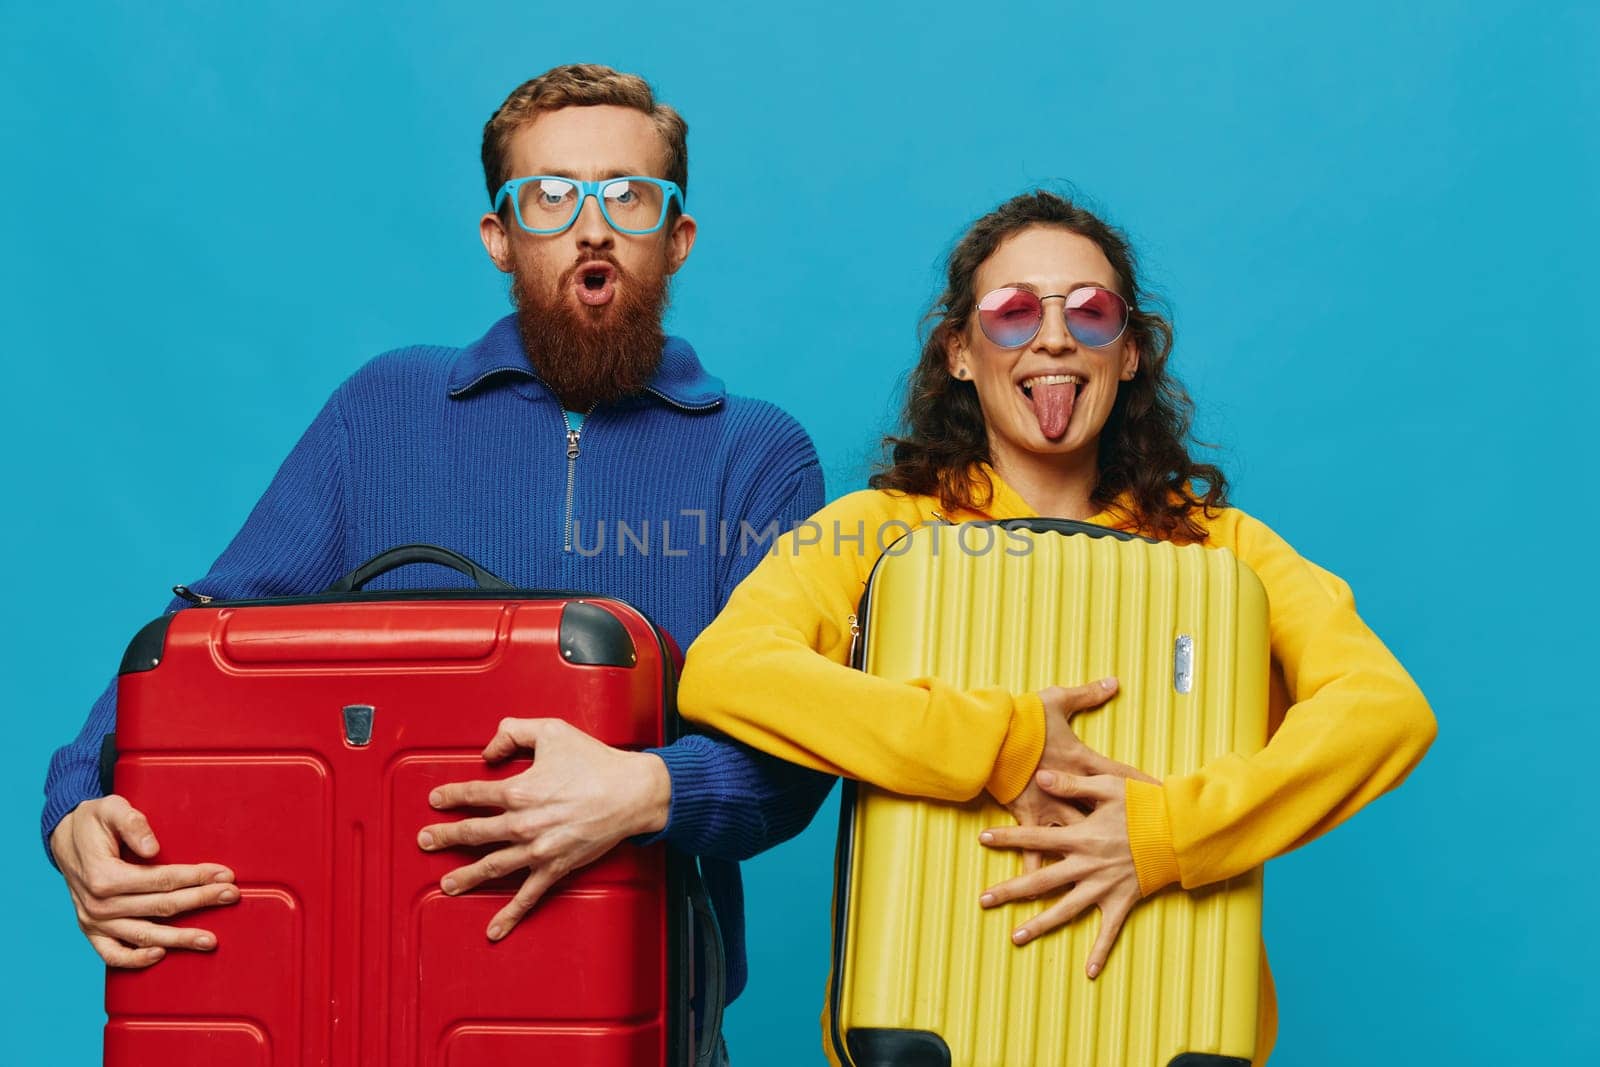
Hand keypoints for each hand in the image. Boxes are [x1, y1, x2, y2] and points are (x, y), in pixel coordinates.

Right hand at [49, 795, 237, 966]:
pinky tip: (161, 954)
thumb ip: (132, 824)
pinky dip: (136, 959)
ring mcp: (93, 921)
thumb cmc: (93, 822)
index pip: (161, 880)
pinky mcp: (91, 930)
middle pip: (161, 907)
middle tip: (232, 895)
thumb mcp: (110, 809)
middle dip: (200, 900)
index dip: (196, 877)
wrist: (64, 840)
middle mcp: (98, 904)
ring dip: (179, 939)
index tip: (225, 875)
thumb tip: (153, 848)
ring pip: (143, 935)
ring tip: (210, 940)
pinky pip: (112, 954)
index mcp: (104, 875)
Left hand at [418, 717, 671, 941]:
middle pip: (474, 832)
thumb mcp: (552, 731)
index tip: (436, 800)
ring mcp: (537, 850)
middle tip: (425, 841)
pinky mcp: (555, 868)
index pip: (474, 794)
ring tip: (447, 884)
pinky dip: (510, 914)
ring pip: (492, 866)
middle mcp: (522, 824)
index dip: (451, 796)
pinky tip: (495, 928)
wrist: (631, 793)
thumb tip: (490, 748)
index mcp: (519, 791)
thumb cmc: (596, 763)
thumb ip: (514, 732)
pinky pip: (528, 895)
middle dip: (445, 837)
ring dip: (466, 876)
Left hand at [981, 771, 1144, 977]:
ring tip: (1014, 937)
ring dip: (1039, 925)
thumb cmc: (1145, 805)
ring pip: (1065, 910)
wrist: (1179, 830)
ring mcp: (1104, 887)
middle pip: (1040, 882)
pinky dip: (1100, 950)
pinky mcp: (1123, 901)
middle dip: (1009, 891)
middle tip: (982, 900)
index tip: (982, 839)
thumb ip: (1072, 785)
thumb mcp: (1108, 786)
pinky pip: (1109, 931)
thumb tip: (1041, 777)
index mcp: (1080, 837)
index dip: (1008, 838)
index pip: (1035, 839)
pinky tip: (1088, 972)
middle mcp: (1087, 866)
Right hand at [1005, 679, 1156, 871]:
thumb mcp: (1057, 700)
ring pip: (1077, 837)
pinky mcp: (1028, 816)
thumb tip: (1113, 681)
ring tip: (1110, 878)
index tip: (1164, 798)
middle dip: (1128, 828)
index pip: (1120, 775)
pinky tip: (1043, 893)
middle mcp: (1070, 789)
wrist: (989, 734)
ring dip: (1091, 856)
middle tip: (1151, 844)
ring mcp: (1050, 806)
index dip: (1143, 787)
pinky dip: (1038, 870)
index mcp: (1080, 760)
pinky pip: (1035, 850)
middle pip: (1105, 813)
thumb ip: (1087, 694)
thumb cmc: (1022, 716)